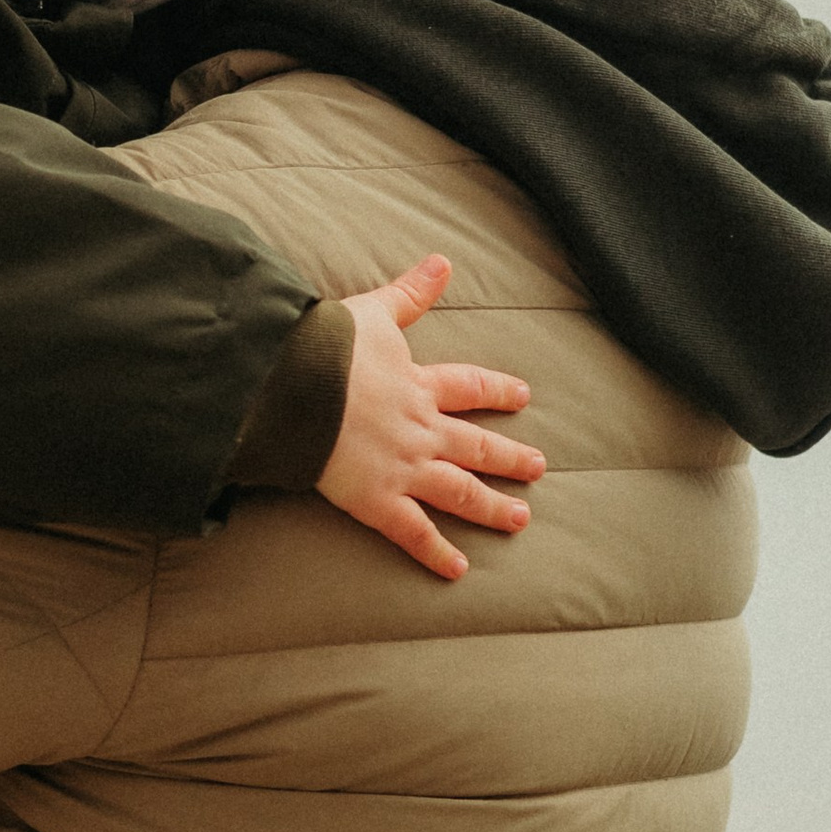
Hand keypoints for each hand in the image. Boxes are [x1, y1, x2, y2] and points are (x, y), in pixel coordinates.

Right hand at [316, 256, 544, 581]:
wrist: (292, 388)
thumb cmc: (325, 349)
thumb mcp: (372, 312)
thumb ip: (409, 292)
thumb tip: (442, 261)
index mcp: (417, 385)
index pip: (468, 386)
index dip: (495, 390)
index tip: (522, 395)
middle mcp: (421, 429)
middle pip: (476, 444)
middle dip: (508, 457)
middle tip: (537, 468)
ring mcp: (403, 467)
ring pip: (459, 490)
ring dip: (491, 506)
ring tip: (519, 519)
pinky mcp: (377, 499)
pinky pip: (414, 531)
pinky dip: (436, 551)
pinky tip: (458, 570)